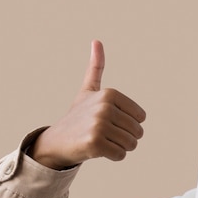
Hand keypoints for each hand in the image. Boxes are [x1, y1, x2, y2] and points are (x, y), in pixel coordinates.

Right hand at [29, 40, 145, 169]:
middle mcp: (105, 107)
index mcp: (110, 94)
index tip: (110, 121)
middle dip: (125, 138)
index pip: (141, 118)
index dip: (129, 124)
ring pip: (131, 145)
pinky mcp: (95, 143)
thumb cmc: (78, 116)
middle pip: (138, 132)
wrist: (56, 141)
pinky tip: (97, 150)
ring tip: (102, 141)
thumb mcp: (88, 90)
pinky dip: (113, 157)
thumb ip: (96, 68)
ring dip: (120, 148)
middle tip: (105, 134)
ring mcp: (99, 125)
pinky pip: (121, 155)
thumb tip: (96, 41)